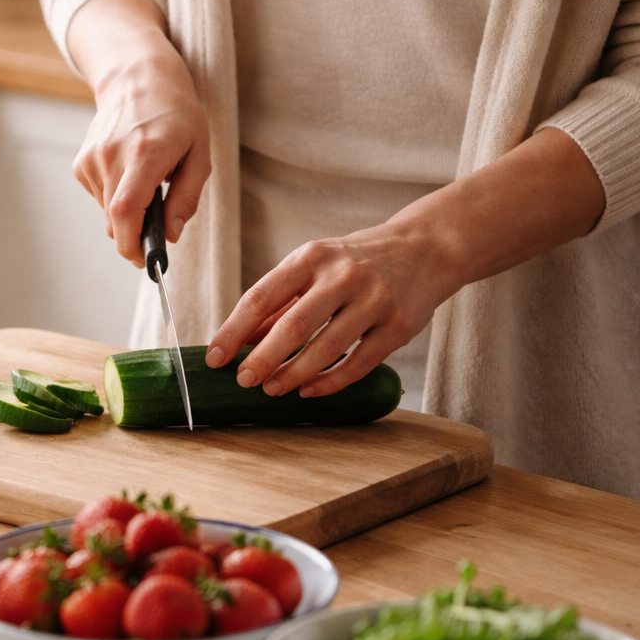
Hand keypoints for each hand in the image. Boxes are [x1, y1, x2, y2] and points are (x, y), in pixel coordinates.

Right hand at [68, 0, 210, 263]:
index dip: (131, 244)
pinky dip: (115, 198)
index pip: (126, 210)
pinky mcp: (81, 163)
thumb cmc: (177, 115)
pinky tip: (128, 173)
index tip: (145, 261)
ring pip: (108, 212)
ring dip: (128, 213)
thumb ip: (186, 197)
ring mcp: (92, 159)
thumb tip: (170, 235)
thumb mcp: (199, 153)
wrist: (138, 78)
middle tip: (156, 231)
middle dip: (135, 236)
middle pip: (115, 220)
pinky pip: (99, 198)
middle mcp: (112, 156)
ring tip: (147, 184)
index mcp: (145, 154)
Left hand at [204, 127, 605, 396]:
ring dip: (294, 374)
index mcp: (311, 258)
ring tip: (272, 389)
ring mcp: (374, 301)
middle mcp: (342, 276)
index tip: (213, 356)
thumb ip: (277, 302)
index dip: (233, 330)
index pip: (261, 296)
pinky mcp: (398, 326)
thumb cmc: (355, 261)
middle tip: (243, 380)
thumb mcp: (312, 267)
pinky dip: (330, 381)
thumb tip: (237, 338)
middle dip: (263, 359)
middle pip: (293, 326)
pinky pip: (359, 362)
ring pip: (327, 348)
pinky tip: (309, 390)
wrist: (425, 249)